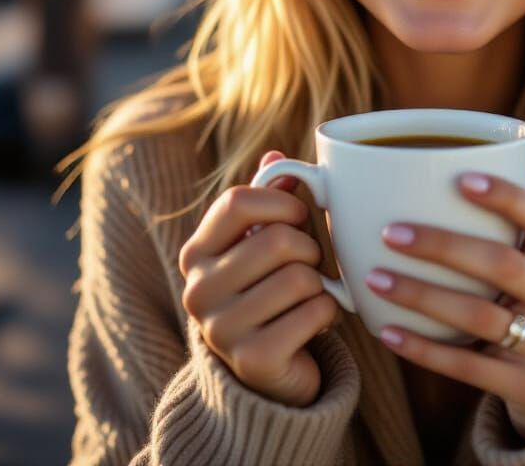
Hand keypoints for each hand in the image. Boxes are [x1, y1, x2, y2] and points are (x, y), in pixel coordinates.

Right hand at [178, 151, 341, 406]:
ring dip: (319, 284)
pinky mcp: (253, 360)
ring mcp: (221, 329)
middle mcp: (198, 291)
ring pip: (300, 277)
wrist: (267, 368)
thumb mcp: (262, 238)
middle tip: (307, 265)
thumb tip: (276, 155)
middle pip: (277, 240)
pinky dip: (328, 313)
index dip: (281, 202)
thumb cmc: (269, 286)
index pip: (237, 201)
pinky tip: (314, 322)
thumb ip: (268, 197)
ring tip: (308, 295)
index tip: (297, 215)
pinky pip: (314, 312)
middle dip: (308, 249)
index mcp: (196, 253)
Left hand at [366, 172, 524, 441]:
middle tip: (391, 233)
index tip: (462, 179)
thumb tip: (435, 185)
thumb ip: (514, 239)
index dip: (509, 197)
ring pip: (478, 316)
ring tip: (376, 279)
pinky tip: (388, 331)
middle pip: (503, 265)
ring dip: (421, 296)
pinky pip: (468, 366)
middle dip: (443, 246)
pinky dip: (424, 349)